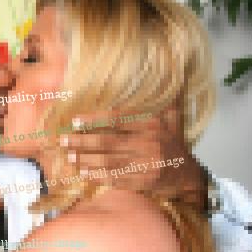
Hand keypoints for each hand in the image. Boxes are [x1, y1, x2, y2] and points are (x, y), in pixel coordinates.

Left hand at [62, 109, 206, 207]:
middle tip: (63, 140)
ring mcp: (145, 165)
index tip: (76, 121)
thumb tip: (169, 69)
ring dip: (86, 160)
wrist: (187, 175)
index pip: (118, 119)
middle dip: (82, 142)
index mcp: (152, 126)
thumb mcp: (172, 119)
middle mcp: (148, 144)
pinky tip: (84, 173)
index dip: (95, 120)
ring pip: (108, 162)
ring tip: (69, 156)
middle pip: (108, 143)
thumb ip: (163, 99)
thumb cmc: (174, 145)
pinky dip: (98, 176)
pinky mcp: (142, 182)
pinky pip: (115, 179)